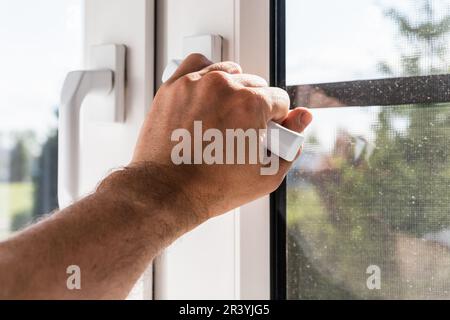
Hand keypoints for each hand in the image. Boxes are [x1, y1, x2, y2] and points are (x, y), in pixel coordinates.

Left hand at [130, 53, 311, 221]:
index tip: (262, 134)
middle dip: (255, 107)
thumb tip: (303, 118)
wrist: (166, 192)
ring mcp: (196, 83)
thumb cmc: (212, 187)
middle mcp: (224, 86)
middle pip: (256, 86)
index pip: (279, 100)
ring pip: (229, 73)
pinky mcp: (174, 86)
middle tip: (241, 132)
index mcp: (251, 103)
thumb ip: (293, 143)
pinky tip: (207, 94)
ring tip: (223, 116)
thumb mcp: (267, 175)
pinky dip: (206, 74)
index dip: (276, 120)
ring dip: (233, 89)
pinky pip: (198, 64)